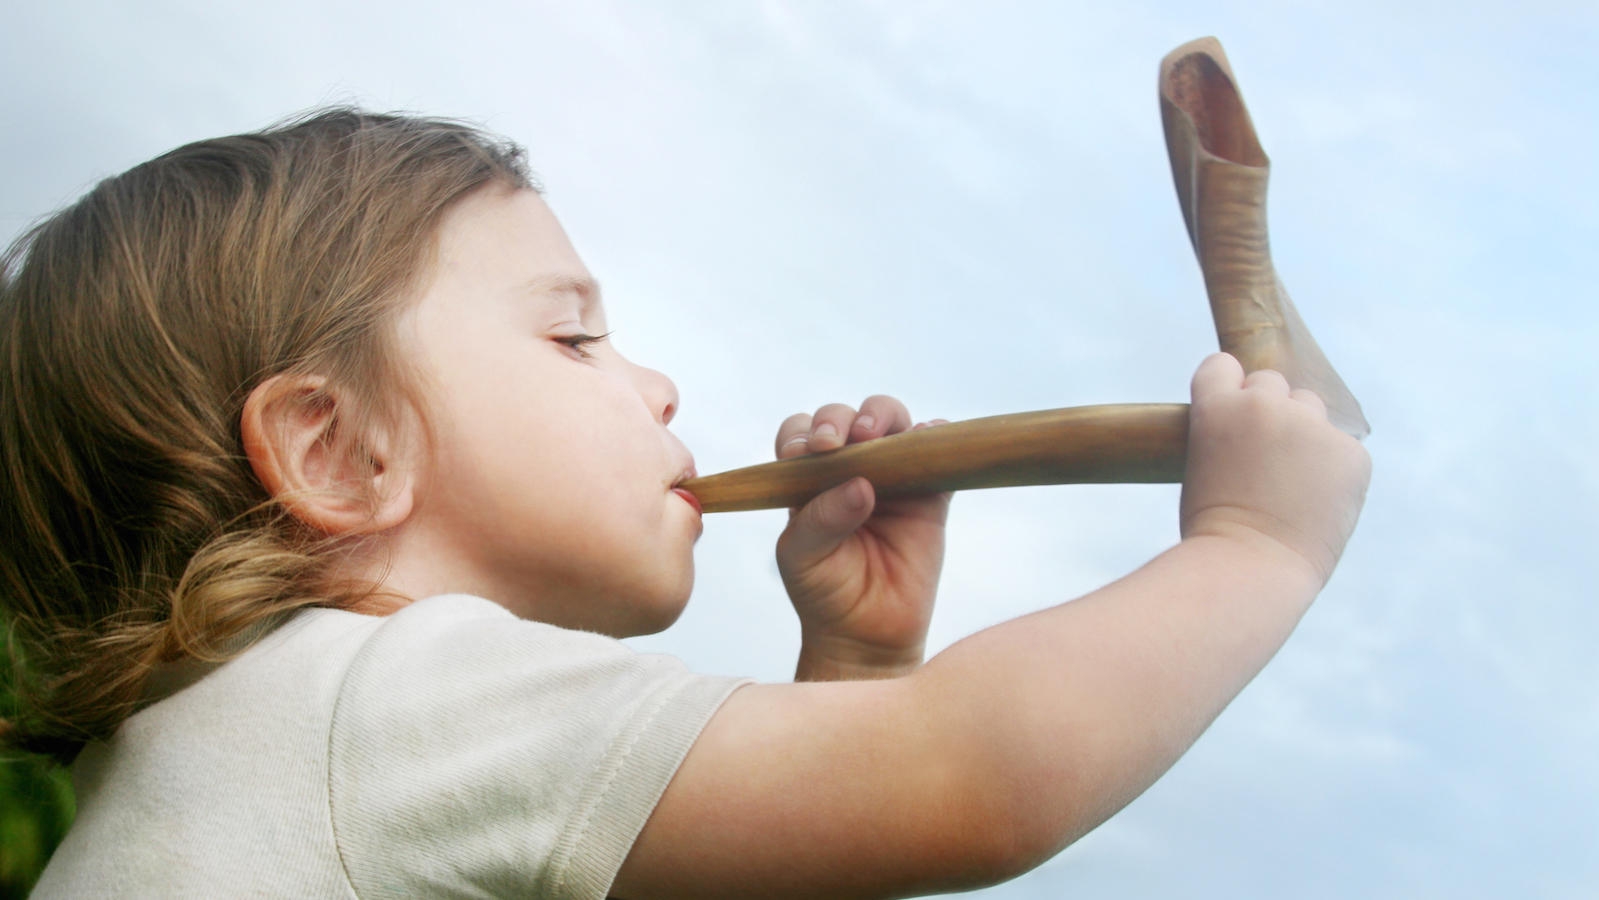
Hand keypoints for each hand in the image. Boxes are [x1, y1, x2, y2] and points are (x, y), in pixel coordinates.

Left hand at [774, 396, 951, 680]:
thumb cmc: (824, 591)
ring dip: (884, 416)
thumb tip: (860, 484)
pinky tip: (931, 435)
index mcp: (810, 479)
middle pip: (848, 420)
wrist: (866, 635)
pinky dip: (939, 438)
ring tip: (876, 434)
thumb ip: (821, 519)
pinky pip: (940, 457)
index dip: (804, 432)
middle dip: (841, 419)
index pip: (803, 435)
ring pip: (893, 426)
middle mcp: (850, 469)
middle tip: (836, 442)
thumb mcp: (803, 557)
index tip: (807, 451)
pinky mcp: (930, 497)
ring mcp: (893, 479)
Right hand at [1180, 353, 1371, 585]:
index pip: (1223, 366)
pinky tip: (1315, 500)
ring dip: (1303, 433)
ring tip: (1290, 482)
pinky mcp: (1351, 453)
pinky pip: (1342, 448)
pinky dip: (1332, 469)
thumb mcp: (1202, 464)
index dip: (1227, 390)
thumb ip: (1231, 432)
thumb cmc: (1213, 530)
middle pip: (1272, 383)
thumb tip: (1265, 422)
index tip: (1229, 415)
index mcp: (1218, 406)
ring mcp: (1312, 427)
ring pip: (1311, 409)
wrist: (1249, 568)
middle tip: (1262, 458)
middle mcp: (1266, 404)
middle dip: (1268, 411)